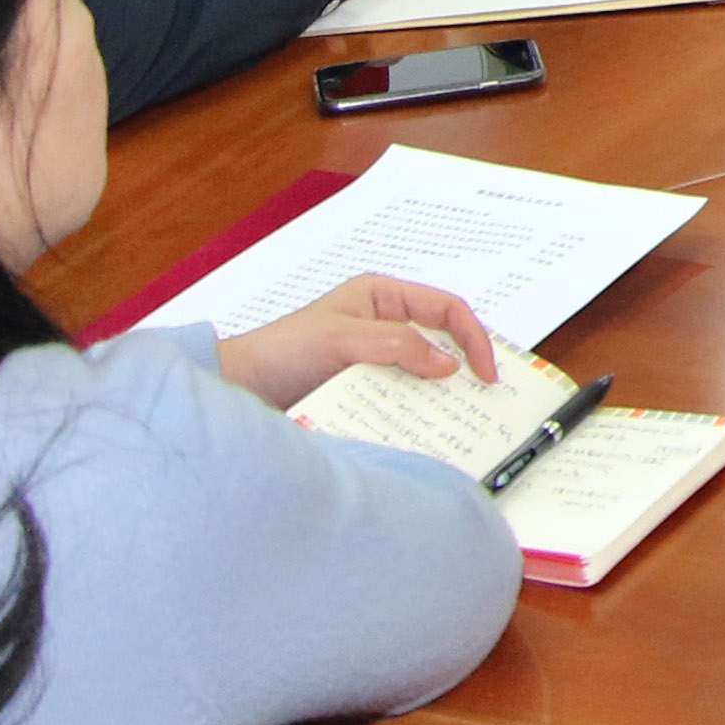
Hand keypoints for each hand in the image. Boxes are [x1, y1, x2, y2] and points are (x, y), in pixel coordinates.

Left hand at [215, 273, 501, 408]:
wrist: (239, 390)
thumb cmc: (280, 352)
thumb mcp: (341, 339)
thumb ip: (395, 345)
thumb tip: (447, 364)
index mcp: (382, 296)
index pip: (446, 309)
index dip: (473, 338)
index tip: (485, 373)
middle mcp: (384, 325)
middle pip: (441, 341)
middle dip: (463, 368)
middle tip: (482, 400)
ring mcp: (375, 359)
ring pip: (423, 374)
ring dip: (437, 395)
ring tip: (452, 420)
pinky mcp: (364, 389)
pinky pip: (401, 397)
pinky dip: (413, 411)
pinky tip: (417, 429)